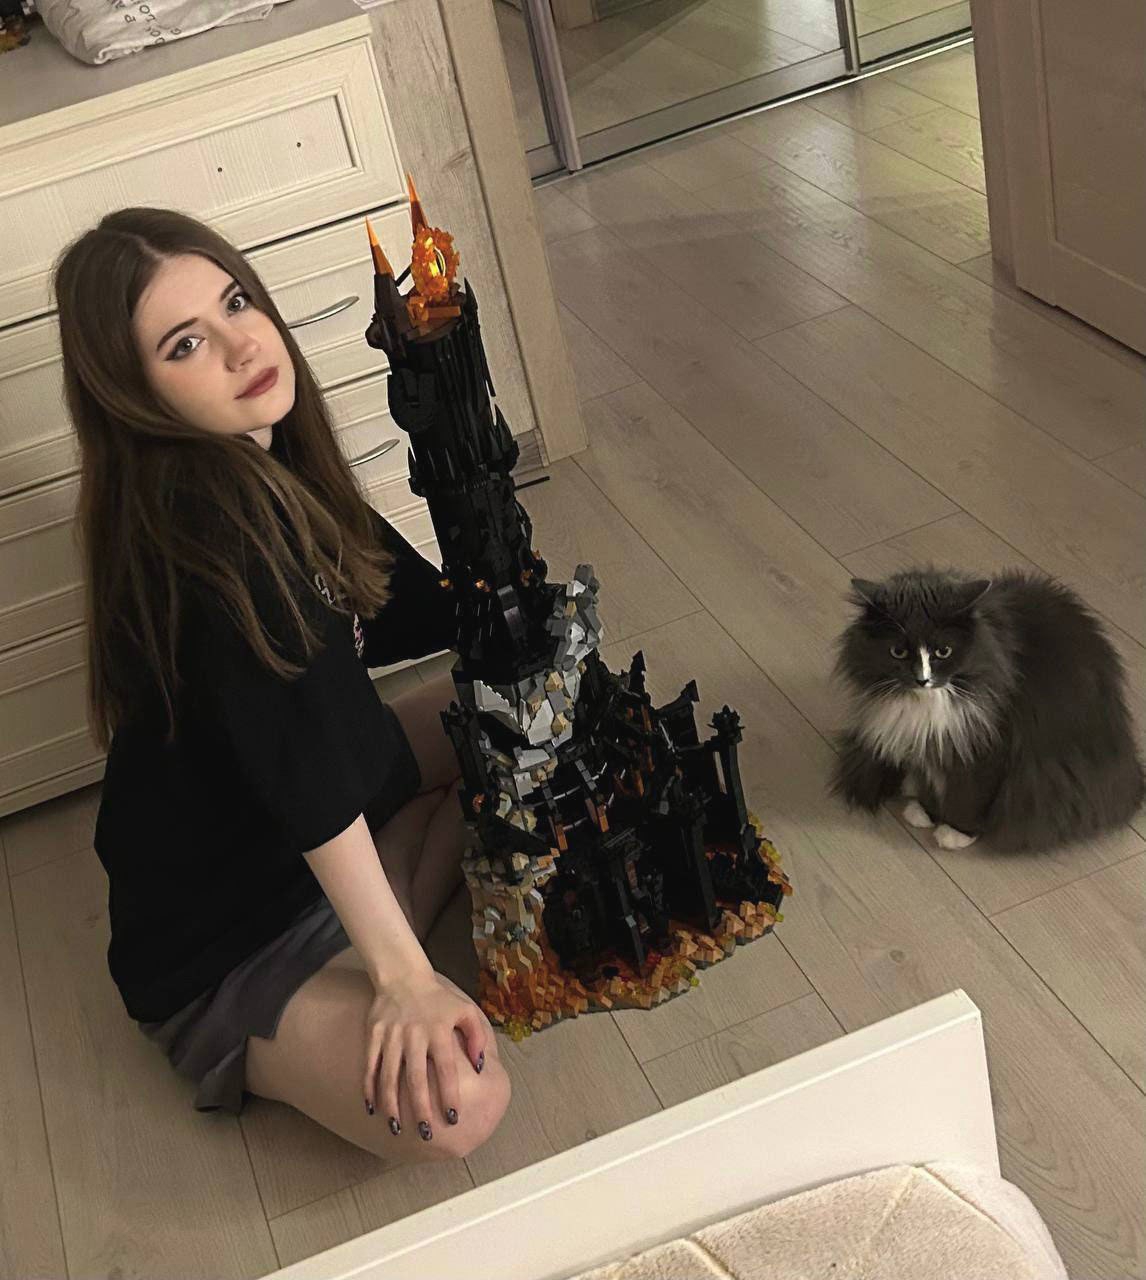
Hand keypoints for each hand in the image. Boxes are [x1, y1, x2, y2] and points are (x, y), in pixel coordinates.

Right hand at [364, 970, 489, 1140]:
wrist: (403, 976)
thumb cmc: (439, 1000)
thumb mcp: (465, 1010)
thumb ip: (477, 1037)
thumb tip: (481, 1067)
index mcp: (438, 1030)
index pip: (446, 1068)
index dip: (449, 1094)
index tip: (453, 1118)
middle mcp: (414, 1034)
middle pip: (416, 1078)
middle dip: (420, 1108)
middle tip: (426, 1133)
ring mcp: (392, 1035)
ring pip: (390, 1076)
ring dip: (392, 1105)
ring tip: (396, 1128)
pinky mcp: (374, 1034)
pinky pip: (370, 1065)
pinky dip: (369, 1088)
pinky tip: (372, 1109)